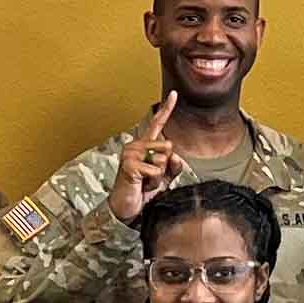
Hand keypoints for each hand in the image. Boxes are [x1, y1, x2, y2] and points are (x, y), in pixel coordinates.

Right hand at [107, 93, 178, 221]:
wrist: (128, 208)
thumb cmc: (142, 191)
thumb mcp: (164, 179)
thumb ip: (173, 166)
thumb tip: (176, 156)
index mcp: (145, 145)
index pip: (157, 124)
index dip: (166, 109)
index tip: (174, 94)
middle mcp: (136, 145)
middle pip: (168, 146)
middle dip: (166, 166)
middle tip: (150, 177)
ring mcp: (131, 153)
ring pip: (163, 158)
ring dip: (159, 176)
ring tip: (145, 182)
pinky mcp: (129, 164)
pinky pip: (155, 171)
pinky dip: (152, 182)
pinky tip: (140, 185)